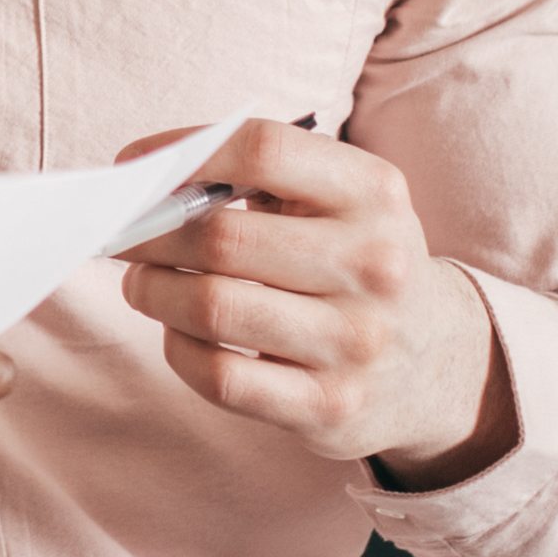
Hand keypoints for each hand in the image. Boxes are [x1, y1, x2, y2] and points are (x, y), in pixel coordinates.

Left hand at [115, 122, 511, 484]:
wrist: (437, 362)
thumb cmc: (355, 261)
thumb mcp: (340, 202)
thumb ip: (258, 179)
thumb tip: (146, 180)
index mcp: (375, 194)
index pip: (264, 150)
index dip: (184, 154)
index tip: (133, 166)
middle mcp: (375, 264)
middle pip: (222, 237)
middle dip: (148, 234)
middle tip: (120, 235)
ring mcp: (355, 342)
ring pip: (211, 309)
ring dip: (154, 291)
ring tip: (142, 283)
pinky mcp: (330, 406)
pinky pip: (220, 376)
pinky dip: (179, 351)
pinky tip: (179, 335)